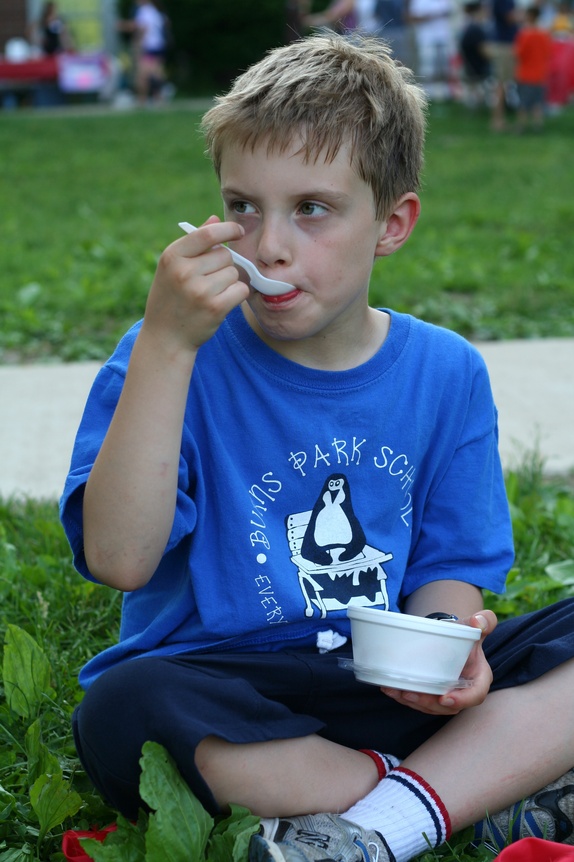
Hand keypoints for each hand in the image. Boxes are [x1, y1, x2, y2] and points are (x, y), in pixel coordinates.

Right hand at [141, 217, 250, 356]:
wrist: (166, 337)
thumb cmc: (171, 298)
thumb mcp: (172, 267)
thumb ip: (195, 243)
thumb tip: (215, 219)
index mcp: (172, 256)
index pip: (208, 234)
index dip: (228, 229)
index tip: (238, 231)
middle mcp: (184, 272)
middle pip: (225, 255)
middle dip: (224, 264)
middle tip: (210, 279)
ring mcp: (199, 291)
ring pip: (234, 273)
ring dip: (229, 281)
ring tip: (211, 293)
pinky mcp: (215, 308)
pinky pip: (240, 290)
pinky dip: (237, 295)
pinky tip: (222, 301)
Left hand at [380, 610, 496, 715]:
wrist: (449, 637)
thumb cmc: (464, 633)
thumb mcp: (473, 625)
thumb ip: (483, 620)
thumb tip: (480, 621)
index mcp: (478, 677)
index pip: (475, 694)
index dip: (462, 699)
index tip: (444, 698)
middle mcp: (464, 691)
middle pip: (449, 706)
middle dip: (429, 703)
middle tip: (410, 694)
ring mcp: (448, 695)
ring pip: (432, 707)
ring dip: (414, 703)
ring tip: (396, 691)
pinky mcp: (433, 695)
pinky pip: (421, 702)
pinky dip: (405, 698)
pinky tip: (391, 689)